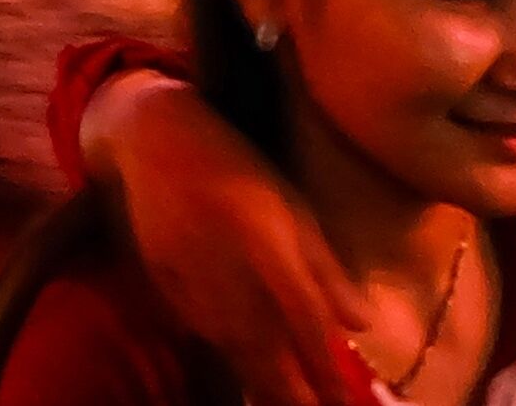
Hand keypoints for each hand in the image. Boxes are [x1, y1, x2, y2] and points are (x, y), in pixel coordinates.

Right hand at [95, 74, 373, 405]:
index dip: (324, 366)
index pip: (304, 317)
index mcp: (266, 239)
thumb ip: (325, 267)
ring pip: (229, 343)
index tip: (341, 401)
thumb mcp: (292, 206)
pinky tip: (239, 361)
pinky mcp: (161, 277)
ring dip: (257, 378)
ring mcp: (188, 273)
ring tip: (279, 400)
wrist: (154, 136)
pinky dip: (223, 347)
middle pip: (262, 346)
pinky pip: (198, 324)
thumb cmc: (237, 165)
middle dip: (289, 390)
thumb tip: (361, 324)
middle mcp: (226, 263)